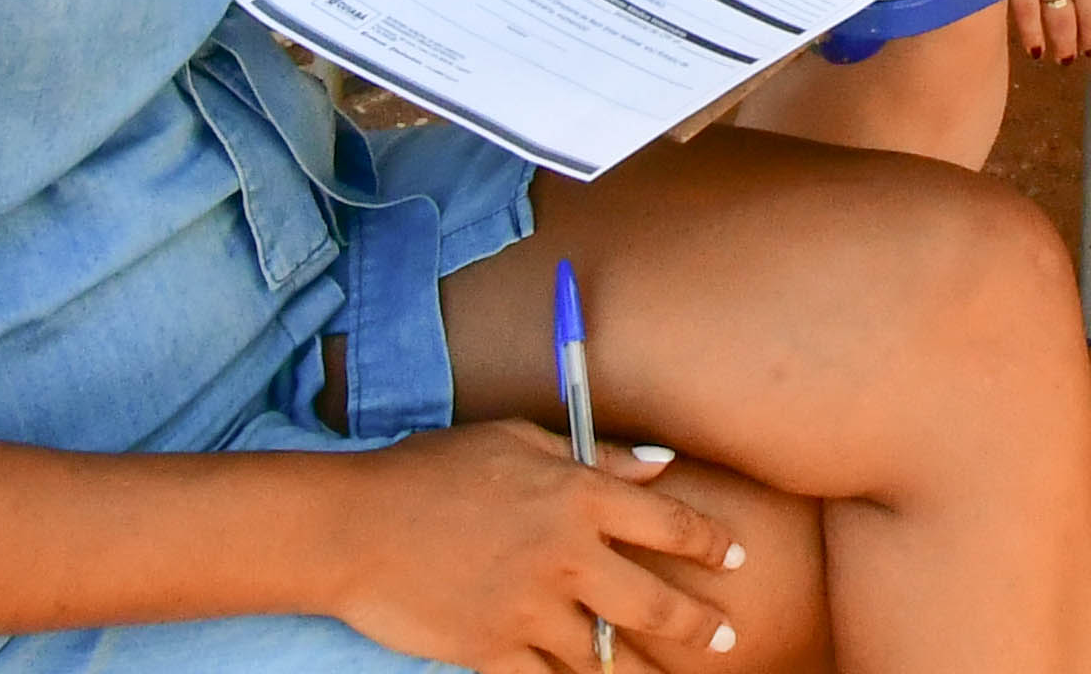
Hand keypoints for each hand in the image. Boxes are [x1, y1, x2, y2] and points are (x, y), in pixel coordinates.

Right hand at [322, 420, 740, 673]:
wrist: (355, 526)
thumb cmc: (433, 469)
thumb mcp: (519, 439)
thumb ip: (598, 454)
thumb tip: (661, 461)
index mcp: (579, 495)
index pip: (670, 522)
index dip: (710, 544)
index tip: (735, 558)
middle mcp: (567, 556)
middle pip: (655, 603)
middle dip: (700, 627)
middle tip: (726, 640)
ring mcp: (531, 610)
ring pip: (608, 655)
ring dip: (644, 672)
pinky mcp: (494, 650)